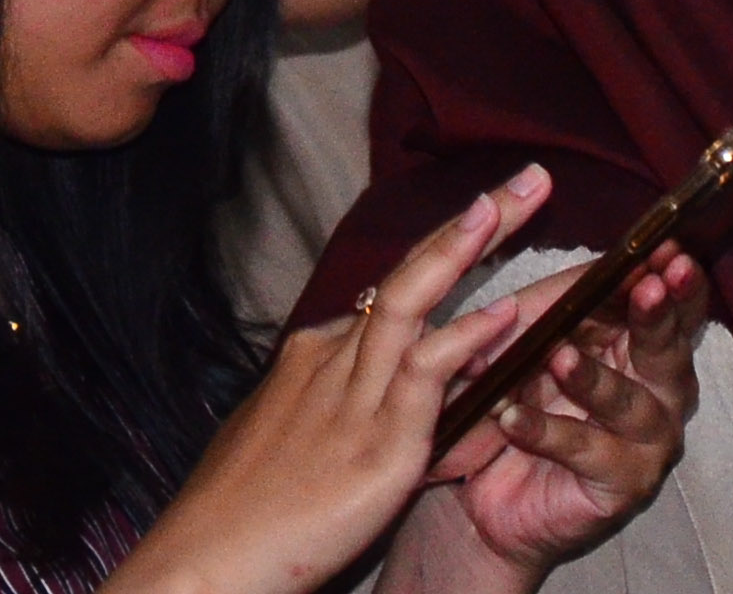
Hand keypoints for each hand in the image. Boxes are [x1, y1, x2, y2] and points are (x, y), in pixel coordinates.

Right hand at [106, 168, 556, 593]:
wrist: (203, 561)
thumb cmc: (240, 514)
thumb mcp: (286, 439)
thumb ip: (333, 410)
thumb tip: (365, 398)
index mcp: (314, 357)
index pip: (395, 290)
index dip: (448, 250)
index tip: (490, 216)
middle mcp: (332, 360)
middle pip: (412, 272)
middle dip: (473, 221)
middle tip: (530, 177)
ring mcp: (352, 398)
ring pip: (420, 303)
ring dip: (471, 249)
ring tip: (515, 203)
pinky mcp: (374, 446)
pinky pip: (426, 376)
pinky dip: (467, 340)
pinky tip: (506, 315)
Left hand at [430, 243, 708, 573]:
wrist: (493, 491)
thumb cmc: (524, 401)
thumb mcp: (535, 342)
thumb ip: (561, 304)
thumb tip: (581, 259)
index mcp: (645, 347)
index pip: (673, 306)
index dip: (673, 277)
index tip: (667, 247)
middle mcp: (660, 393)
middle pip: (667, 349)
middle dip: (657, 315)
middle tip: (648, 287)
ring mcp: (646, 443)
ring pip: (627, 403)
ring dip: (592, 378)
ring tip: (559, 358)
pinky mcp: (622, 485)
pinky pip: (583, 452)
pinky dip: (545, 431)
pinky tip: (511, 417)